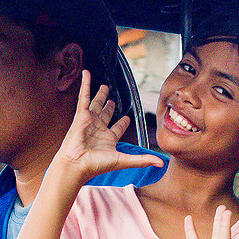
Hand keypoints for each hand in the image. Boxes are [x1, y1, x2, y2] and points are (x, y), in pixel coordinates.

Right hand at [55, 70, 163, 184]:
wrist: (78, 164)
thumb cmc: (97, 164)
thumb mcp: (124, 160)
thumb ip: (143, 160)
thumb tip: (160, 163)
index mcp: (109, 139)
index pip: (118, 128)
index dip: (123, 123)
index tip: (127, 118)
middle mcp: (99, 130)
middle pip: (106, 114)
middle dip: (110, 107)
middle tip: (113, 100)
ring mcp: (90, 122)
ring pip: (96, 105)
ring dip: (101, 96)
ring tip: (105, 86)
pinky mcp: (81, 115)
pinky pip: (84, 97)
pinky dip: (85, 85)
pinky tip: (87, 74)